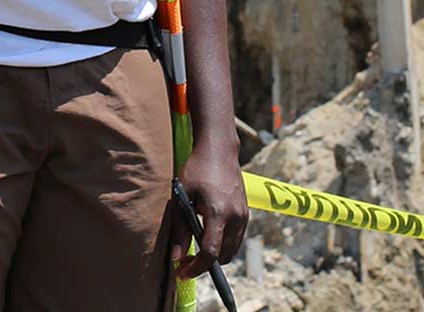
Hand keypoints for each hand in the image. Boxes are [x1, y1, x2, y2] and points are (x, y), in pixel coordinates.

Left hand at [172, 142, 247, 278]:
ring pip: (232, 250)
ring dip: (215, 256)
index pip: (211, 252)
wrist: (219, 151)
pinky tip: (206, 236)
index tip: (183, 273)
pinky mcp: (246, 214)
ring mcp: (244, 217)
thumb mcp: (181, 196)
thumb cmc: (196, 170)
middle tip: (184, 262)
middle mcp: (236, 218)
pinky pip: (236, 239)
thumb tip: (177, 256)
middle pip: (224, 256)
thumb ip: (180, 228)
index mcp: (218, 213)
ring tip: (193, 251)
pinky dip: (223, 245)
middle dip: (205, 265)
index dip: (197, 267)